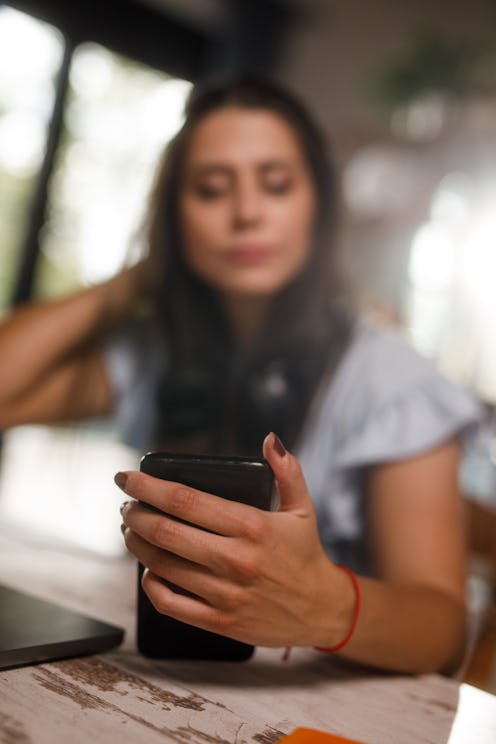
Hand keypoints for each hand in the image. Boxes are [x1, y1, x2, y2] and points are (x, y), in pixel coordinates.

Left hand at [116, 433, 354, 648]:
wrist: (322, 610)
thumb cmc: (306, 554)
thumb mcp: (302, 508)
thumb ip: (286, 470)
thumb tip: (270, 439)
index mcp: (251, 526)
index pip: (185, 500)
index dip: (148, 486)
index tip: (126, 478)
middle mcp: (235, 559)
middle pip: (165, 531)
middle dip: (135, 514)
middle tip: (126, 506)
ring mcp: (225, 593)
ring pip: (161, 565)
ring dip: (137, 545)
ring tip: (131, 532)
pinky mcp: (220, 621)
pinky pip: (170, 603)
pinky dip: (150, 584)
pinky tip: (148, 570)